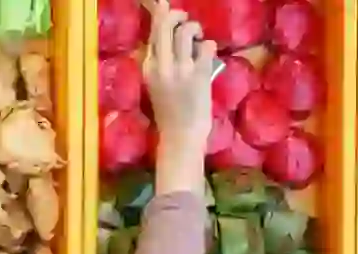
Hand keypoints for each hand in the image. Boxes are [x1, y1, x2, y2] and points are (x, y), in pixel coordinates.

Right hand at [143, 2, 216, 193]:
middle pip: (166, 25)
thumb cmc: (170, 112)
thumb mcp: (157, 84)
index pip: (153, 33)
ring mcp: (180, 69)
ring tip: (198, 38)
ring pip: (186, 31)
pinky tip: (208, 54)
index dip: (160, 15)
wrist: (180, 136)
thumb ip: (161, 62)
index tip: (164, 5)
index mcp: (148, 67)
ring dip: (195, 28)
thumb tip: (171, 39)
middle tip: (185, 18)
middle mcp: (161, 65)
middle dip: (176, 14)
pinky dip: (209, 46)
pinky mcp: (198, 74)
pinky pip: (207, 46)